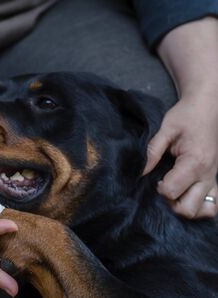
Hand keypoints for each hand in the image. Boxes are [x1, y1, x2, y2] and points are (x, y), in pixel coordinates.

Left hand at [144, 94, 217, 218]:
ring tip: (174, 193)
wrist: (207, 108)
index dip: (159, 189)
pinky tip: (185, 195)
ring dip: (185, 207)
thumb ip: (152, 151)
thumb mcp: (165, 129)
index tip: (155, 179)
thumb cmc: (186, 116)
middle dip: (171, 203)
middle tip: (163, 188)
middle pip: (188, 208)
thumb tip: (138, 171)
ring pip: (203, 211)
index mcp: (194, 162)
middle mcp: (207, 175)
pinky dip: (198, 206)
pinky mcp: (215, 180)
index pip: (172, 191)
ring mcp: (214, 179)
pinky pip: (212, 205)